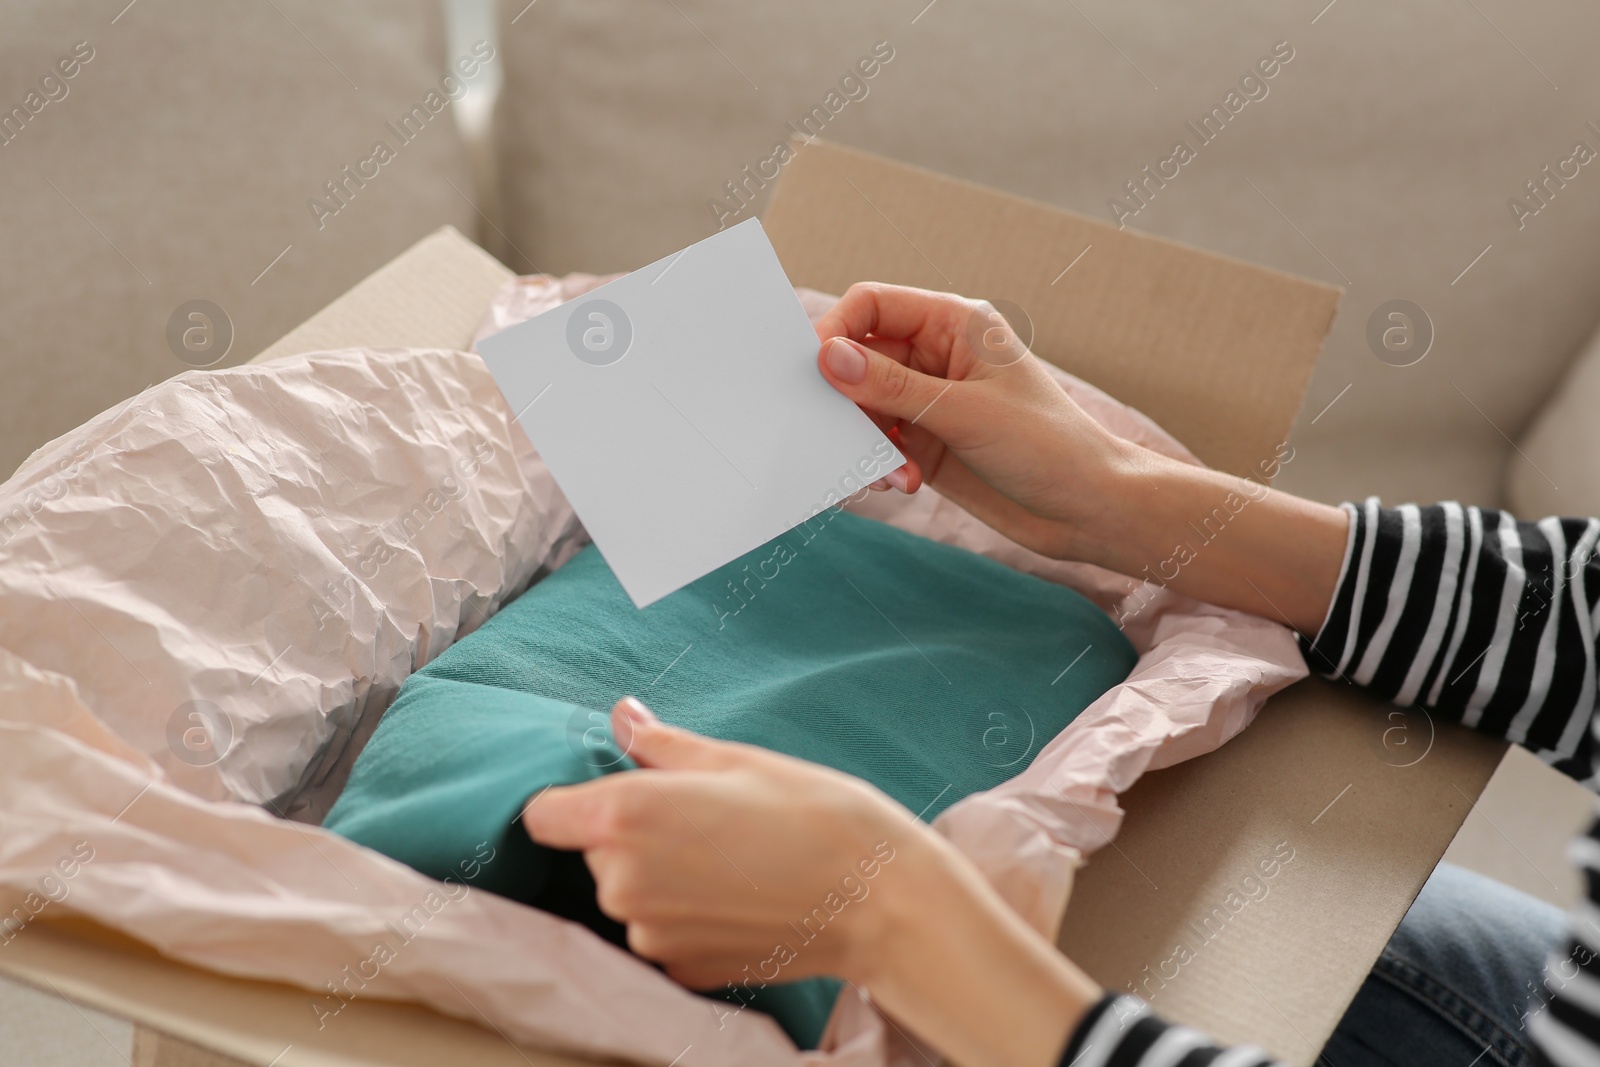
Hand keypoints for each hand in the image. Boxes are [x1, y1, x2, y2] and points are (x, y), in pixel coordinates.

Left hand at [524, 697, 1100, 1066]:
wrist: (877, 897)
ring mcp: (650, 935)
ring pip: (628, 894)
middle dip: (631, 835)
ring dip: (660, 878)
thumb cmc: (813, 812)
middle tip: (705, 818)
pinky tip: (740, 897)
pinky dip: (687, 916)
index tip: (613, 792)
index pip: (543, 814)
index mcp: (625, 817)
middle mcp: (622, 883)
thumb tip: (622, 717)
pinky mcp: (681, 971)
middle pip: (593, 854)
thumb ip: (661, 743)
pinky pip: (661, 932)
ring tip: (732, 858)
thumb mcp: (735, 758)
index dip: (572, 801)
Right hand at [815, 282, 1131, 561]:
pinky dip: (880, 463)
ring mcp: (929, 400)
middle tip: (844, 435)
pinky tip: (903, 483)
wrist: (1086, 511)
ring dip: (866, 440)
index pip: (873, 304)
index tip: (813, 372)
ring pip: (863, 406)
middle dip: (848, 400)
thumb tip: (827, 357)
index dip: (836, 330)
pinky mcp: (926, 442)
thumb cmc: (1048, 447)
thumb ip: (892, 387)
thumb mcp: (965, 413)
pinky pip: (878, 442)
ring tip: (893, 472)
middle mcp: (936, 357)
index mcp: (954, 325)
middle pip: (859, 358)